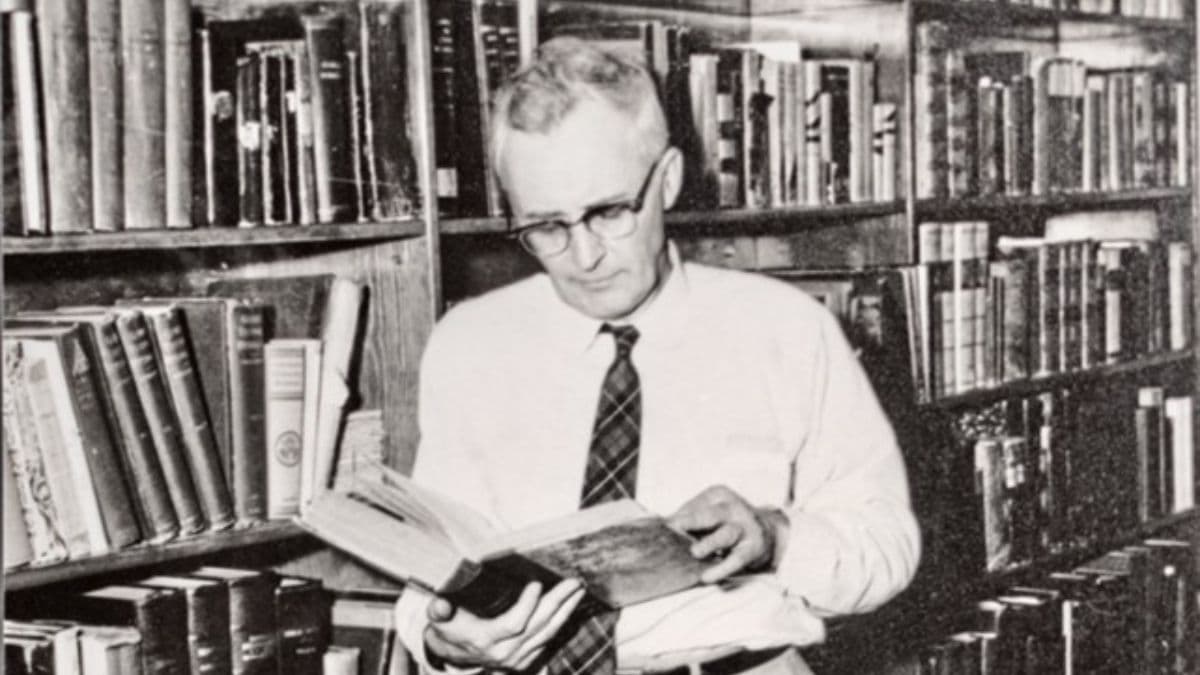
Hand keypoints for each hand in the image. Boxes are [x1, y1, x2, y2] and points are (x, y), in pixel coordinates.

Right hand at [424, 579, 586, 671]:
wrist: (452, 655)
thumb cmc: (448, 630)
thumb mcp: (439, 619)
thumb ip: (439, 611)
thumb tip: (439, 606)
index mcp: (485, 640)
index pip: (513, 623)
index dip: (527, 605)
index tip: (536, 583)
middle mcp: (505, 652)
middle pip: (539, 626)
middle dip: (558, 602)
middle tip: (573, 582)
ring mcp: (517, 659)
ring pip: (548, 633)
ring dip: (566, 610)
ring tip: (578, 590)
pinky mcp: (525, 661)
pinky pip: (548, 640)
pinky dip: (560, 623)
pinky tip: (569, 607)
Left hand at [668, 486, 787, 583]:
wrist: (768, 532)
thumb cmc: (728, 521)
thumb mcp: (711, 511)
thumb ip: (689, 518)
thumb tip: (660, 529)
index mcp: (718, 495)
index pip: (695, 506)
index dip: (679, 518)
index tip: (665, 528)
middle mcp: (733, 508)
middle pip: (712, 515)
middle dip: (693, 521)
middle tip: (675, 527)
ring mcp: (745, 528)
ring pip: (726, 534)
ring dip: (710, 543)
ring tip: (695, 552)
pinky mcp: (753, 548)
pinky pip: (736, 559)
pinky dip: (721, 568)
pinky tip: (707, 576)